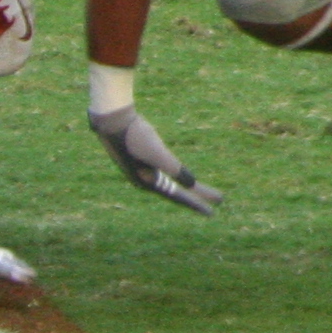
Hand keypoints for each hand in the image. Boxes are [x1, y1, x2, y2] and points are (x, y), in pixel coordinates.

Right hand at [88, 103, 222, 216]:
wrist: (113, 121)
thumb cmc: (135, 136)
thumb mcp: (157, 152)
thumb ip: (174, 168)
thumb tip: (192, 183)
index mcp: (148, 183)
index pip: (178, 196)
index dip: (197, 202)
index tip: (213, 211)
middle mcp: (146, 180)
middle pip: (177, 191)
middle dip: (198, 195)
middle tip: (219, 200)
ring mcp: (144, 170)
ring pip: (172, 182)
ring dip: (188, 187)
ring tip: (202, 191)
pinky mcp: (144, 159)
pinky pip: (166, 173)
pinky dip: (178, 175)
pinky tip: (181, 175)